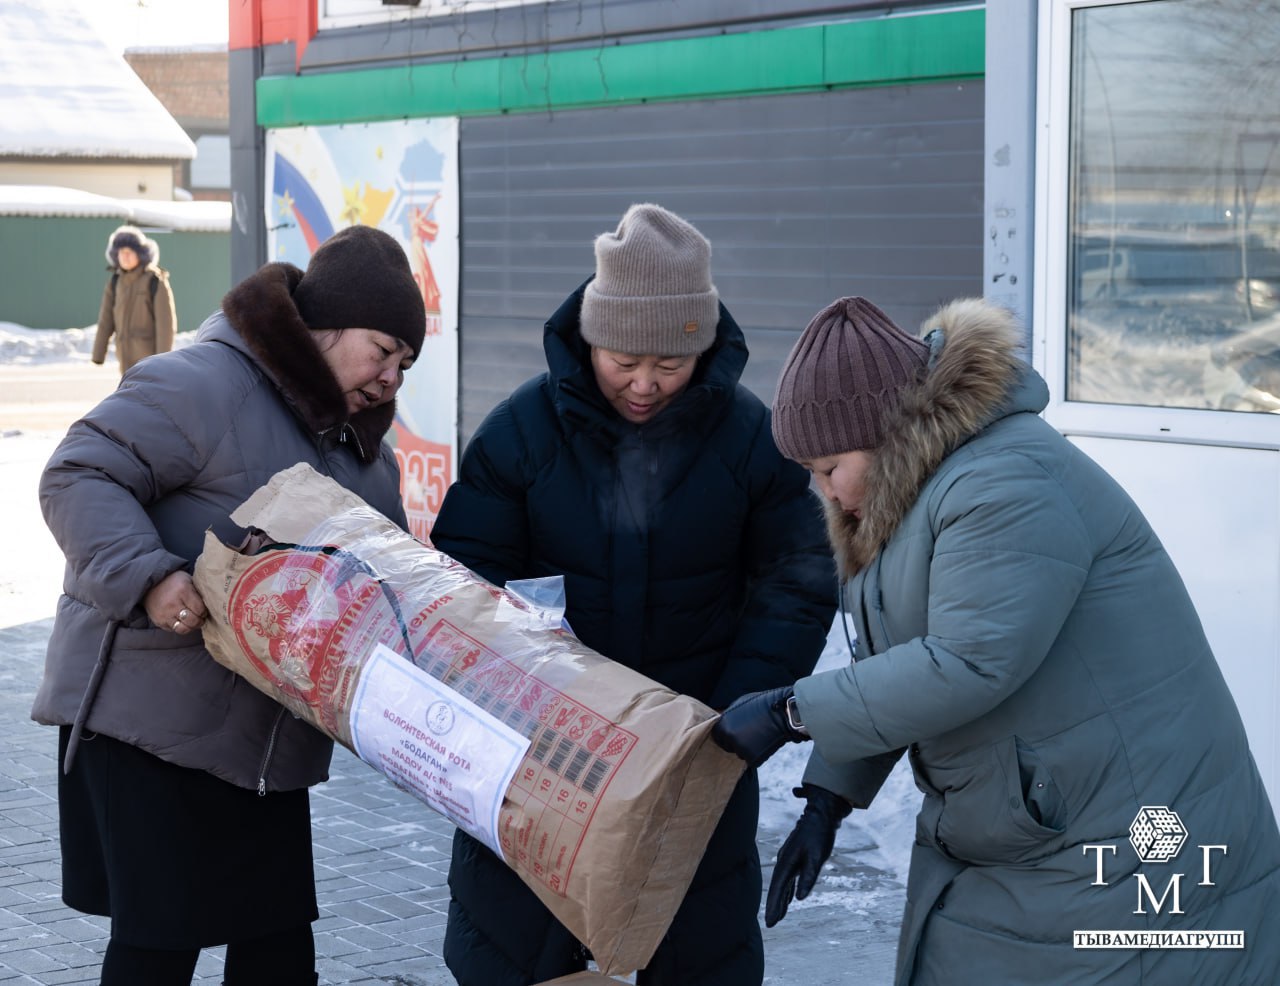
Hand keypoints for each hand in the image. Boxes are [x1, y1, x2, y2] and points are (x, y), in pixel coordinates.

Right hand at [144, 570, 207, 635]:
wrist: (150, 585)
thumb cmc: (174, 582)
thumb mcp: (188, 580)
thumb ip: (198, 591)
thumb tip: (213, 604)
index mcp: (182, 591)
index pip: (200, 609)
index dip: (204, 612)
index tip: (204, 610)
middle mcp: (172, 604)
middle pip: (193, 621)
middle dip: (200, 621)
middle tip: (201, 618)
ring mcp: (164, 614)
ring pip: (183, 629)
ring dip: (191, 627)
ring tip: (193, 622)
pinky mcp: (158, 621)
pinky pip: (173, 630)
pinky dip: (180, 627)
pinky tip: (182, 621)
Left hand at [711, 685, 805, 767]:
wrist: (783, 713)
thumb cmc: (762, 705)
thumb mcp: (739, 705)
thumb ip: (729, 717)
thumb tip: (723, 723)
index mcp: (722, 725)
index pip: (717, 737)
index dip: (725, 736)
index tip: (734, 734)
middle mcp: (728, 738)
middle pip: (728, 746)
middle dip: (736, 743)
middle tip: (749, 736)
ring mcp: (740, 748)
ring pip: (740, 753)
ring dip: (747, 749)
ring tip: (759, 736)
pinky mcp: (752, 758)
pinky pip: (751, 759)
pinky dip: (757, 754)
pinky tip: (765, 743)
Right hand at [765, 784, 853, 926]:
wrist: (821, 815)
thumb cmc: (819, 835)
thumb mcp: (817, 857)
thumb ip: (809, 877)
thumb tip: (801, 898)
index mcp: (787, 862)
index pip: (779, 889)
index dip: (774, 906)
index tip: (771, 922)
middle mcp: (784, 861)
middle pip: (777, 887)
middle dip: (774, 906)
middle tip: (772, 924)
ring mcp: (789, 859)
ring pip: (782, 884)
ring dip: (780, 899)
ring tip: (778, 916)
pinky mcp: (795, 858)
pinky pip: (789, 878)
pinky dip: (787, 890)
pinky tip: (789, 899)